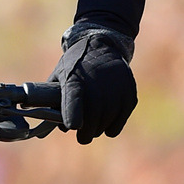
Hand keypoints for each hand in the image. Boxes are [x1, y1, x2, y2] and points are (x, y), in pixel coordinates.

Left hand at [49, 29, 136, 143]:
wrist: (101, 45)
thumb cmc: (74, 67)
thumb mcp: (59, 76)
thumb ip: (54, 101)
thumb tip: (55, 128)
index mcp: (73, 77)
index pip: (74, 96)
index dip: (73, 112)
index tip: (73, 126)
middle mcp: (96, 80)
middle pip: (93, 113)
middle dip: (87, 132)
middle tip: (83, 138)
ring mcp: (115, 84)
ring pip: (108, 117)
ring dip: (100, 129)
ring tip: (94, 130)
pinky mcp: (128, 89)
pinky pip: (122, 115)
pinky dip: (115, 125)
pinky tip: (108, 128)